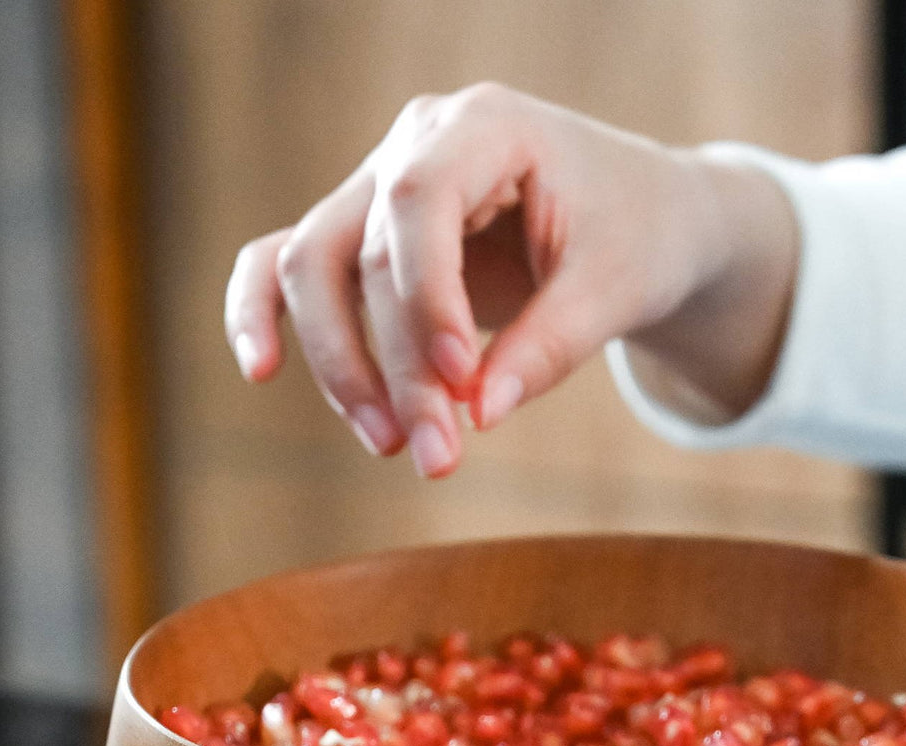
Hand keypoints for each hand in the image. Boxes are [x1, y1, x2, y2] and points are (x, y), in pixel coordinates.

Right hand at [223, 83, 796, 476]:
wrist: (644, 219)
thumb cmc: (638, 237)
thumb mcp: (616, 289)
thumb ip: (550, 346)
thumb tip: (480, 415)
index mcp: (487, 127)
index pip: (417, 203)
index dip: (424, 297)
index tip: (460, 378)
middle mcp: (417, 145)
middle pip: (360, 253)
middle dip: (394, 366)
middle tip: (439, 457)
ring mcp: (379, 186)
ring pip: (313, 267)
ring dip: (341, 365)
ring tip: (395, 445)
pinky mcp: (367, 237)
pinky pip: (287, 264)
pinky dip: (263, 312)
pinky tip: (262, 369)